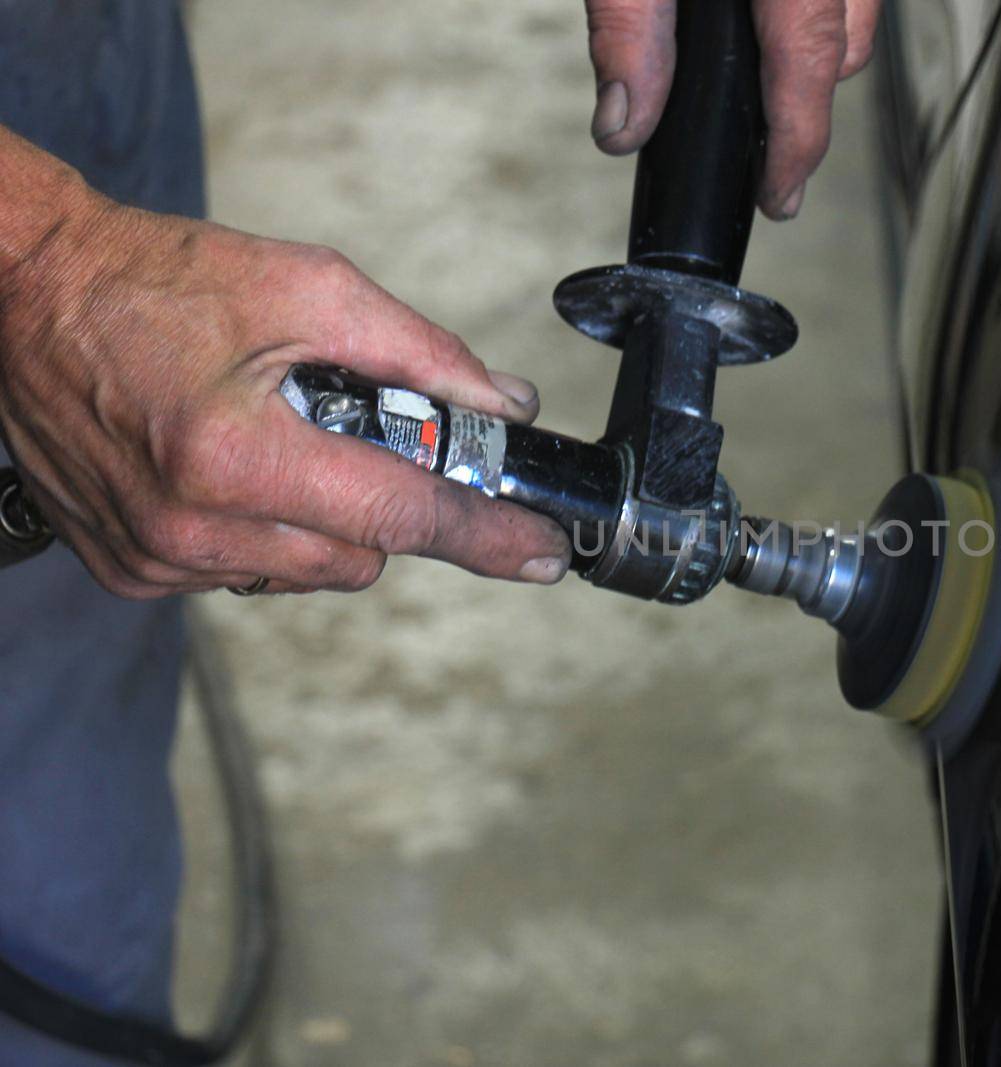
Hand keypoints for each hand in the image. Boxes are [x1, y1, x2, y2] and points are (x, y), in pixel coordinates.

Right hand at [0, 154, 569, 597]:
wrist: (25, 290)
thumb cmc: (157, 278)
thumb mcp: (306, 286)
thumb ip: (419, 351)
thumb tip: (503, 404)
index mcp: (237, 458)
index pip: (400, 517)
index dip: (485, 536)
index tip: (544, 556)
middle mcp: (190, 529)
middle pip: (363, 557)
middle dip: (388, 505)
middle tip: (366, 440)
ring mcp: (154, 559)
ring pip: (309, 573)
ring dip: (326, 521)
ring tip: (282, 441)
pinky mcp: (128, 570)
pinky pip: (247, 574)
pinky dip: (266, 533)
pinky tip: (234, 469)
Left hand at [583, 0, 882, 219]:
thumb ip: (627, 32)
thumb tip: (622, 127)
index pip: (811, 66)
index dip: (797, 148)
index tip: (779, 200)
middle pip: (842, 47)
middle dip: (803, 101)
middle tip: (756, 147)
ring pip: (851, 12)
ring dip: (810, 50)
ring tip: (749, 75)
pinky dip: (805, 9)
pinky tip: (753, 18)